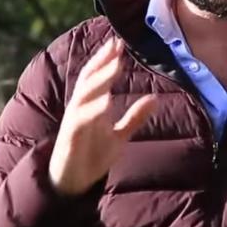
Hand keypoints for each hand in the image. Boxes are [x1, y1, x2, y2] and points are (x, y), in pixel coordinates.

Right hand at [49, 38, 157, 195]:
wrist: (72, 183)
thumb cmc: (92, 155)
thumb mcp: (119, 135)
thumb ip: (134, 117)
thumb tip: (155, 98)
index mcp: (91, 105)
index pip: (98, 77)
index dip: (107, 60)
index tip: (120, 44)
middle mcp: (81, 108)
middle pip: (89, 78)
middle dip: (102, 61)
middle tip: (116, 45)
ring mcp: (74, 122)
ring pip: (85, 94)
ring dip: (100, 79)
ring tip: (116, 65)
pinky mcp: (71, 138)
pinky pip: (81, 119)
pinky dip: (93, 109)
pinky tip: (106, 101)